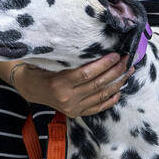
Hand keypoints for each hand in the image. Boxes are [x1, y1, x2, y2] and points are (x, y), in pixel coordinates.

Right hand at [10, 53, 131, 116]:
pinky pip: (97, 107)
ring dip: (117, 83)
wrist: (29, 88)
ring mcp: (72, 108)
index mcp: (59, 83)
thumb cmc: (39, 69)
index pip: (87, 73)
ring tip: (128, 71)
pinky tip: (119, 90)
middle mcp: (67, 98)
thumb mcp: (49, 61)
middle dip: (116, 71)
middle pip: (97, 84)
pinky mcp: (76, 113)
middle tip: (127, 60)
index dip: (104, 64)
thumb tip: (93, 45)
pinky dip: (110, 100)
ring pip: (101, 95)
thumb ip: (69, 57)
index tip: (116, 54)